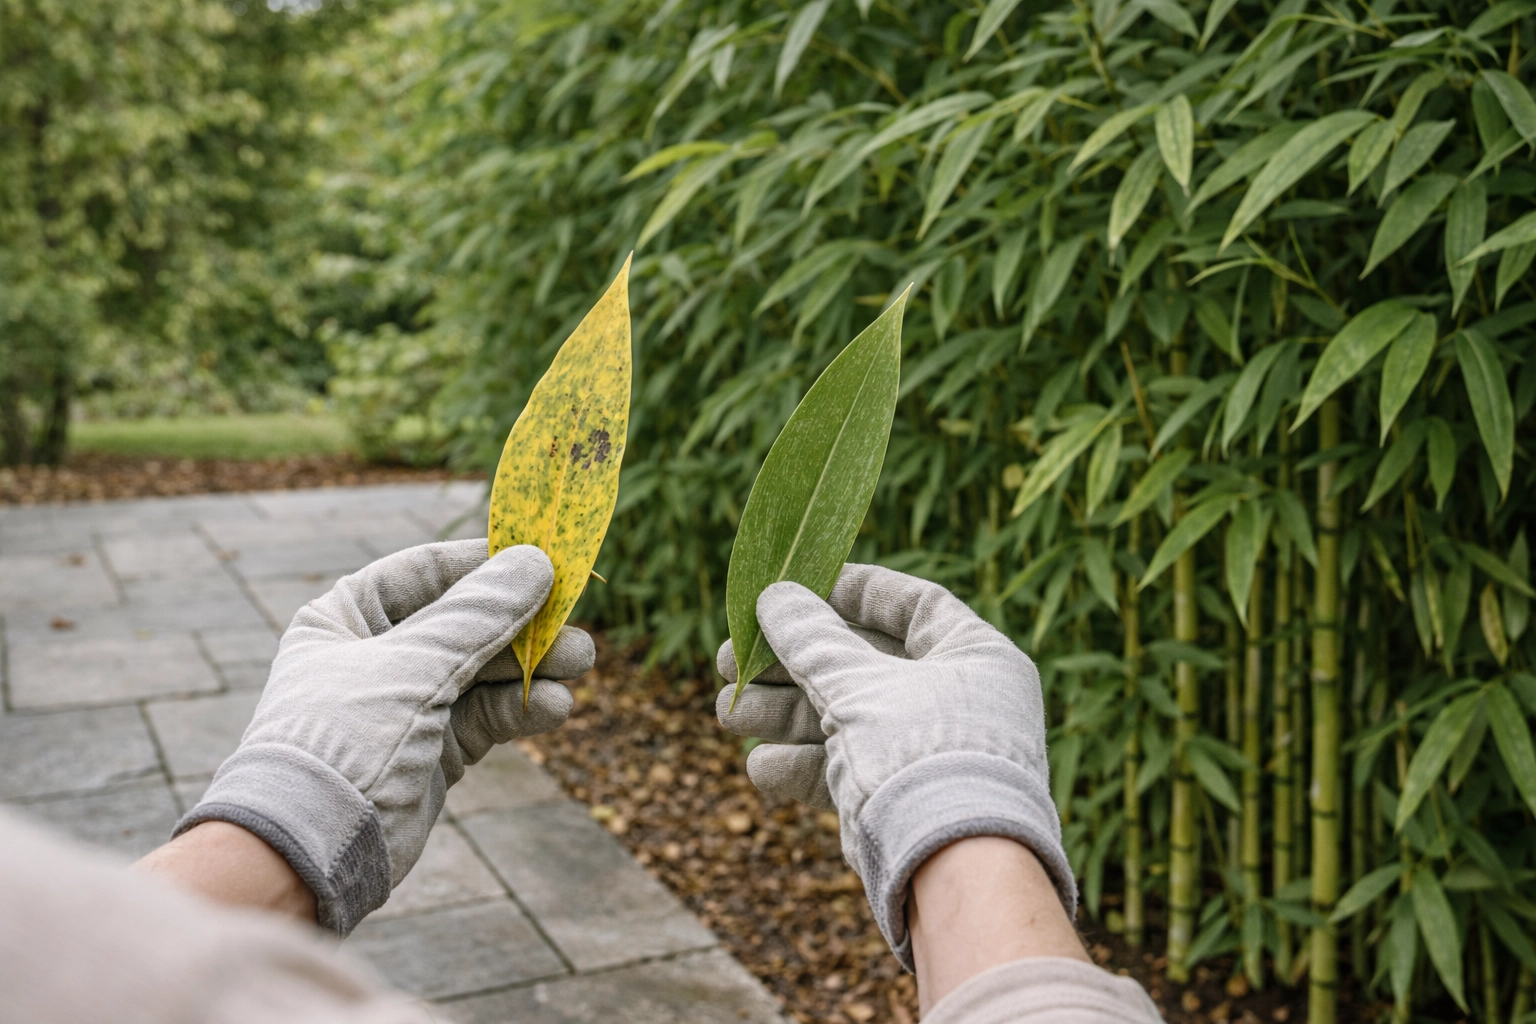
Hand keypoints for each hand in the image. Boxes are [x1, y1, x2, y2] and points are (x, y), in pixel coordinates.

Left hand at [177, 539, 592, 933]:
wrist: (309, 850)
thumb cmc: (344, 739)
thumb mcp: (415, 666)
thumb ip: (479, 615)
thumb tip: (537, 561)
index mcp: (347, 616)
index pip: (427, 571)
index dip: (487, 564)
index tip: (547, 560)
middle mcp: (377, 654)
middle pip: (466, 622)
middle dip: (523, 623)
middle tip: (575, 622)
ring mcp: (408, 704)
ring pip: (484, 671)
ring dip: (533, 666)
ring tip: (580, 663)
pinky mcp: (434, 750)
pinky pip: (486, 716)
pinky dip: (522, 709)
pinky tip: (556, 706)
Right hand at [715, 564, 1073, 967]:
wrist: (954, 873)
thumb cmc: (918, 754)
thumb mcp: (857, 684)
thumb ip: (809, 638)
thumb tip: (772, 596)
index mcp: (973, 655)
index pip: (912, 605)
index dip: (850, 591)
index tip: (793, 587)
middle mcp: (956, 700)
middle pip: (861, 663)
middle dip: (791, 663)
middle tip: (729, 659)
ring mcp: (927, 752)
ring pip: (844, 719)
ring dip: (782, 714)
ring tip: (727, 713)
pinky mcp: (901, 801)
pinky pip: (847, 770)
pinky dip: (804, 766)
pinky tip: (763, 767)